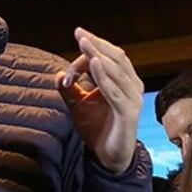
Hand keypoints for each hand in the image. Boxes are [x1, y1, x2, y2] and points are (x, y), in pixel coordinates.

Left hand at [56, 27, 143, 173]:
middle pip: (116, 58)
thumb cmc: (97, 128)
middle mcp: (133, 86)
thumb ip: (70, 89)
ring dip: (99, 56)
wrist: (108, 157)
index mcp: (124, 81)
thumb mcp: (79, 105)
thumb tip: (57, 74)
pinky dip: (105, 77)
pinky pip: (116, 91)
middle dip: (96, 45)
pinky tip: (95, 65)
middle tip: (80, 33)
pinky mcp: (129, 113)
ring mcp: (133, 99)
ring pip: (117, 71)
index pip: (108, 58)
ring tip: (85, 44)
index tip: (67, 60)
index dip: (88, 53)